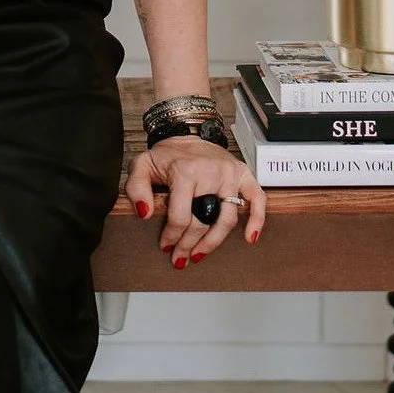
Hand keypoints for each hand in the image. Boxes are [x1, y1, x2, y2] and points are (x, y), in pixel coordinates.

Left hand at [123, 133, 265, 265]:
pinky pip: (257, 199)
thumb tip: (145, 213)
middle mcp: (210, 172)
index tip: (166, 246)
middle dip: (189, 244)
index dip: (172, 236)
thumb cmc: (166, 156)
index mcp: (185, 171)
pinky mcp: (244, 174)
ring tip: (200, 254)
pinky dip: (257, 219)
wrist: (187, 135)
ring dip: (213, 242)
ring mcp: (230, 174)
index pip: (181, 216)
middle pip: (203, 221)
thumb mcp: (141, 165)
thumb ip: (136, 188)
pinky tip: (249, 237)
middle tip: (181, 257)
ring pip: (227, 218)